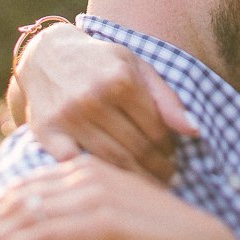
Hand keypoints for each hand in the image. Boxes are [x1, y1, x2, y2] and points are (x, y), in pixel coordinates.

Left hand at [0, 156, 239, 239]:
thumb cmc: (160, 236)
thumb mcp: (122, 208)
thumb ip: (91, 204)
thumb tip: (61, 218)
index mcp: (92, 169)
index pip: (34, 182)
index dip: (3, 200)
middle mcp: (89, 178)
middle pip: (26, 196)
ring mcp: (95, 200)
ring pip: (31, 216)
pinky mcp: (100, 226)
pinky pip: (47, 235)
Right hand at [15, 24, 197, 181]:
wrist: (45, 54)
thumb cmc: (100, 62)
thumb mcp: (137, 67)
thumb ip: (166, 98)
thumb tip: (194, 131)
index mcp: (121, 80)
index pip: (157, 130)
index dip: (170, 149)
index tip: (175, 158)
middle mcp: (94, 98)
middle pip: (137, 149)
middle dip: (158, 169)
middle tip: (167, 180)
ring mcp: (69, 117)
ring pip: (111, 161)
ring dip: (135, 178)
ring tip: (149, 185)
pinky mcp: (47, 131)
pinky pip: (75, 164)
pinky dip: (95, 175)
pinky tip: (111, 183)